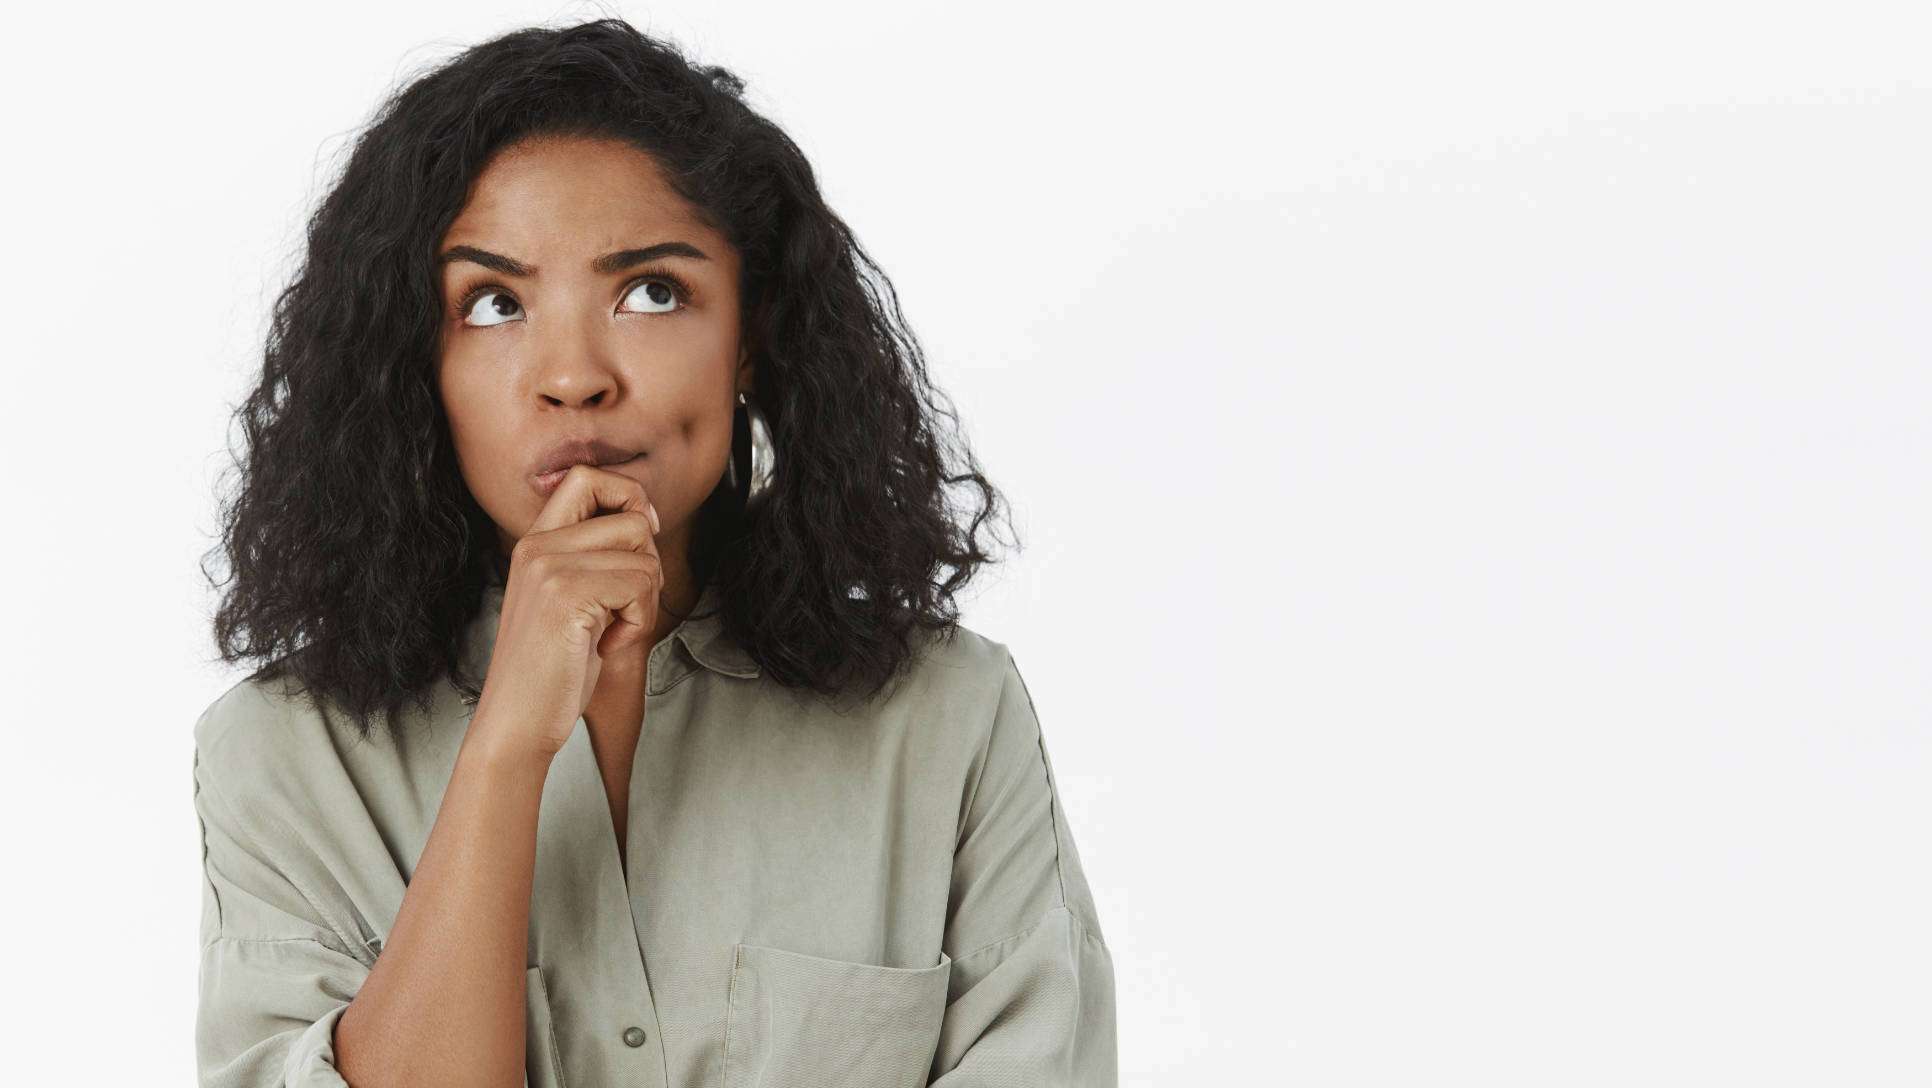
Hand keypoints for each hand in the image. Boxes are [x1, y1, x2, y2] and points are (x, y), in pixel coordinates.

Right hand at [469, 464, 661, 760]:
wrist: (516, 724)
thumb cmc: (552, 671)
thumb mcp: (572, 600)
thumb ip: (594, 557)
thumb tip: (646, 518)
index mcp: (535, 542)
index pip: (587, 477)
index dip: (627, 498)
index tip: (637, 543)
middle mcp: (537, 546)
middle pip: (631, 515)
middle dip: (648, 561)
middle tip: (624, 606)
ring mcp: (548, 567)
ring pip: (644, 554)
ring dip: (645, 601)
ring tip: (611, 631)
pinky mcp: (566, 595)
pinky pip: (641, 586)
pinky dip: (639, 623)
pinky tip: (607, 645)